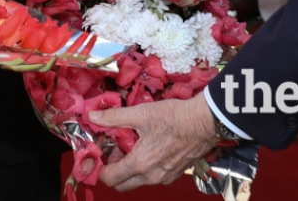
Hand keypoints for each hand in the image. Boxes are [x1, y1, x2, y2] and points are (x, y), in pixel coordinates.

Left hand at [91, 92, 219, 190]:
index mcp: (139, 164)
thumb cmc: (173, 117)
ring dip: (129, 167)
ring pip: (137, 180)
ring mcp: (164, 177)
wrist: (205, 122)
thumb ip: (113, 117)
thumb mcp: (140, 113)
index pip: (110, 178)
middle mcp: (151, 176)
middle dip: (114, 169)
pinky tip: (148, 146)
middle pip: (122, 184)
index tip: (100, 152)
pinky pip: (152, 176)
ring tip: (132, 143)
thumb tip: (92, 116)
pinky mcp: (174, 174)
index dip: (100, 166)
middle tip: (115, 148)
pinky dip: (144, 167)